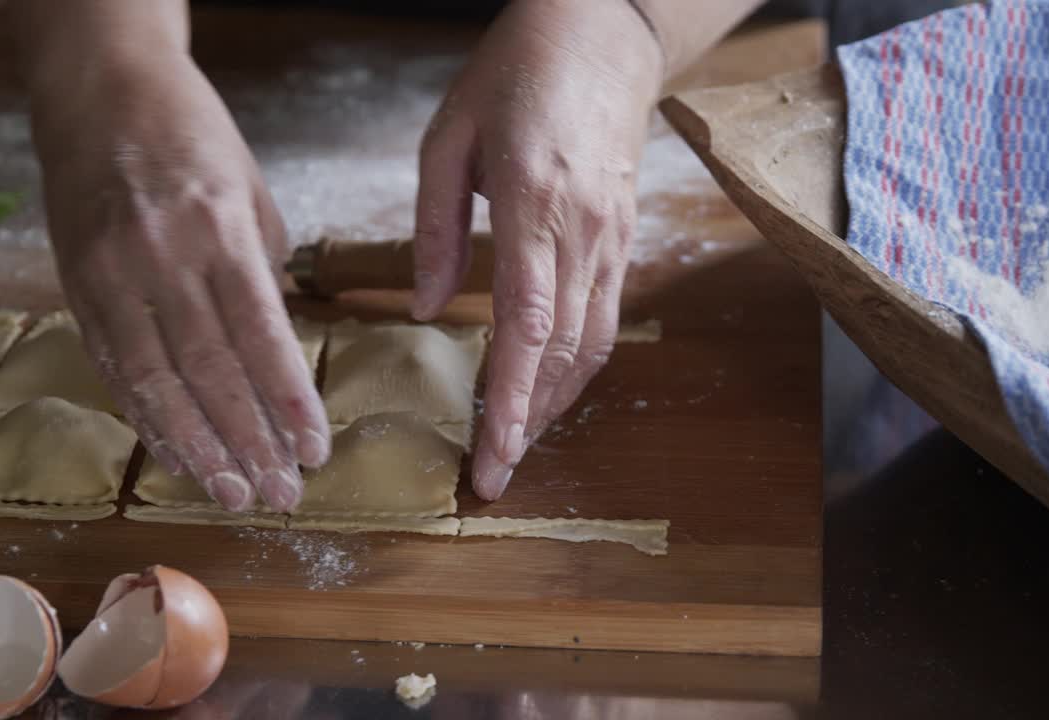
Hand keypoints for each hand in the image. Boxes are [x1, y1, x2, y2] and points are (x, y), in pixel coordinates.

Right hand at [28, 51, 329, 511]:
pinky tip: (178, 454)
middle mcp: (162, 257)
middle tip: (281, 493)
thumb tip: (277, 348)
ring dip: (198, 447)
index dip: (288, 401)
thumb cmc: (194, 136)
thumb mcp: (250, 190)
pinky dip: (148, 418)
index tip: (316, 449)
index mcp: (219, 229)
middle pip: (210, 371)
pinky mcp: (79, 286)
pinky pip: (115, 367)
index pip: (261, 336)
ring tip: (233, 493)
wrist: (100, 88)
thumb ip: (263, 270)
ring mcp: (112, 274)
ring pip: (156, 381)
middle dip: (249, 441)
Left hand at [413, 0, 662, 499]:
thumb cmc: (517, 71)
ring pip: (593, 345)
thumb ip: (434, 227)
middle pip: (563, 352)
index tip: (491, 454)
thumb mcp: (448, 136)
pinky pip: (606, 318)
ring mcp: (613, 239)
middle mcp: (584, 233)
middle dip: (528, 422)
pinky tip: (551, 390)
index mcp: (535, 205)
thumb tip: (423, 308)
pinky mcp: (624, 239)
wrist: (604, 33)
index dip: (510, 398)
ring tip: (518, 446)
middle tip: (494, 477)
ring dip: (556, 403)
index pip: (527, 325)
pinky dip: (579, 366)